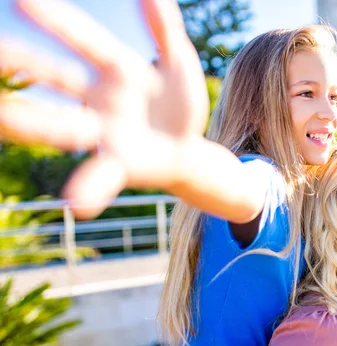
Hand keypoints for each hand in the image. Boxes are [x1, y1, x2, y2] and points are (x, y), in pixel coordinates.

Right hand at [0, 0, 208, 217]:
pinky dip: (89, 188)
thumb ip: (164, 28)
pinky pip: (102, 175)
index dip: (57, 21)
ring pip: (65, 126)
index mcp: (118, 69)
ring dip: (33, 123)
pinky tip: (77, 203)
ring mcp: (106, 132)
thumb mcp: (180, 62)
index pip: (85, 41)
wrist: (188, 149)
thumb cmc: (180, 103)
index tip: (21, 0)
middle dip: (25, 63)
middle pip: (59, 78)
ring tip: (1, 116)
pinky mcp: (118, 164)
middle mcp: (101, 99)